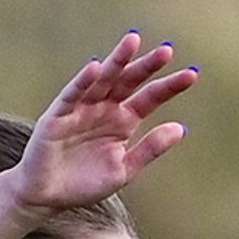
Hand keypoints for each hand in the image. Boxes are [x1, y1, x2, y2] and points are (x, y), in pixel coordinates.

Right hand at [9, 33, 195, 210]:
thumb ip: (150, 149)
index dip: (168, 87)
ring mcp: (81, 109)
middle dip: (146, 66)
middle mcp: (104, 109)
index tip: (191, 75)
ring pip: (102, 80)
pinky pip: (72, 95)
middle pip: (129, 82)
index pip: (149, 98)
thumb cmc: (84, 183)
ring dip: (117, 61)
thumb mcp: (124, 169)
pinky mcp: (58, 115)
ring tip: (133, 42)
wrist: (47, 196)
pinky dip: (83, 82)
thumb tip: (181, 128)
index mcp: (123, 121)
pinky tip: (96, 68)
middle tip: (167, 51)